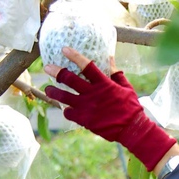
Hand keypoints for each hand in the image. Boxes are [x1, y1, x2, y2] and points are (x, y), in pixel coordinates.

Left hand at [44, 47, 176, 170]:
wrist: (131, 128)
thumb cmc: (130, 107)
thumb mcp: (126, 87)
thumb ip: (116, 73)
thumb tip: (110, 58)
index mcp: (104, 83)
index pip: (86, 65)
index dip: (74, 56)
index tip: (64, 49)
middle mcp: (92, 93)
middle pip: (70, 79)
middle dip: (56, 72)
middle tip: (47, 67)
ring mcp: (87, 107)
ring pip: (64, 96)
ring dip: (53, 91)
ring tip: (47, 89)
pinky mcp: (84, 119)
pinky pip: (68, 112)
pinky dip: (66, 109)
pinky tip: (65, 108)